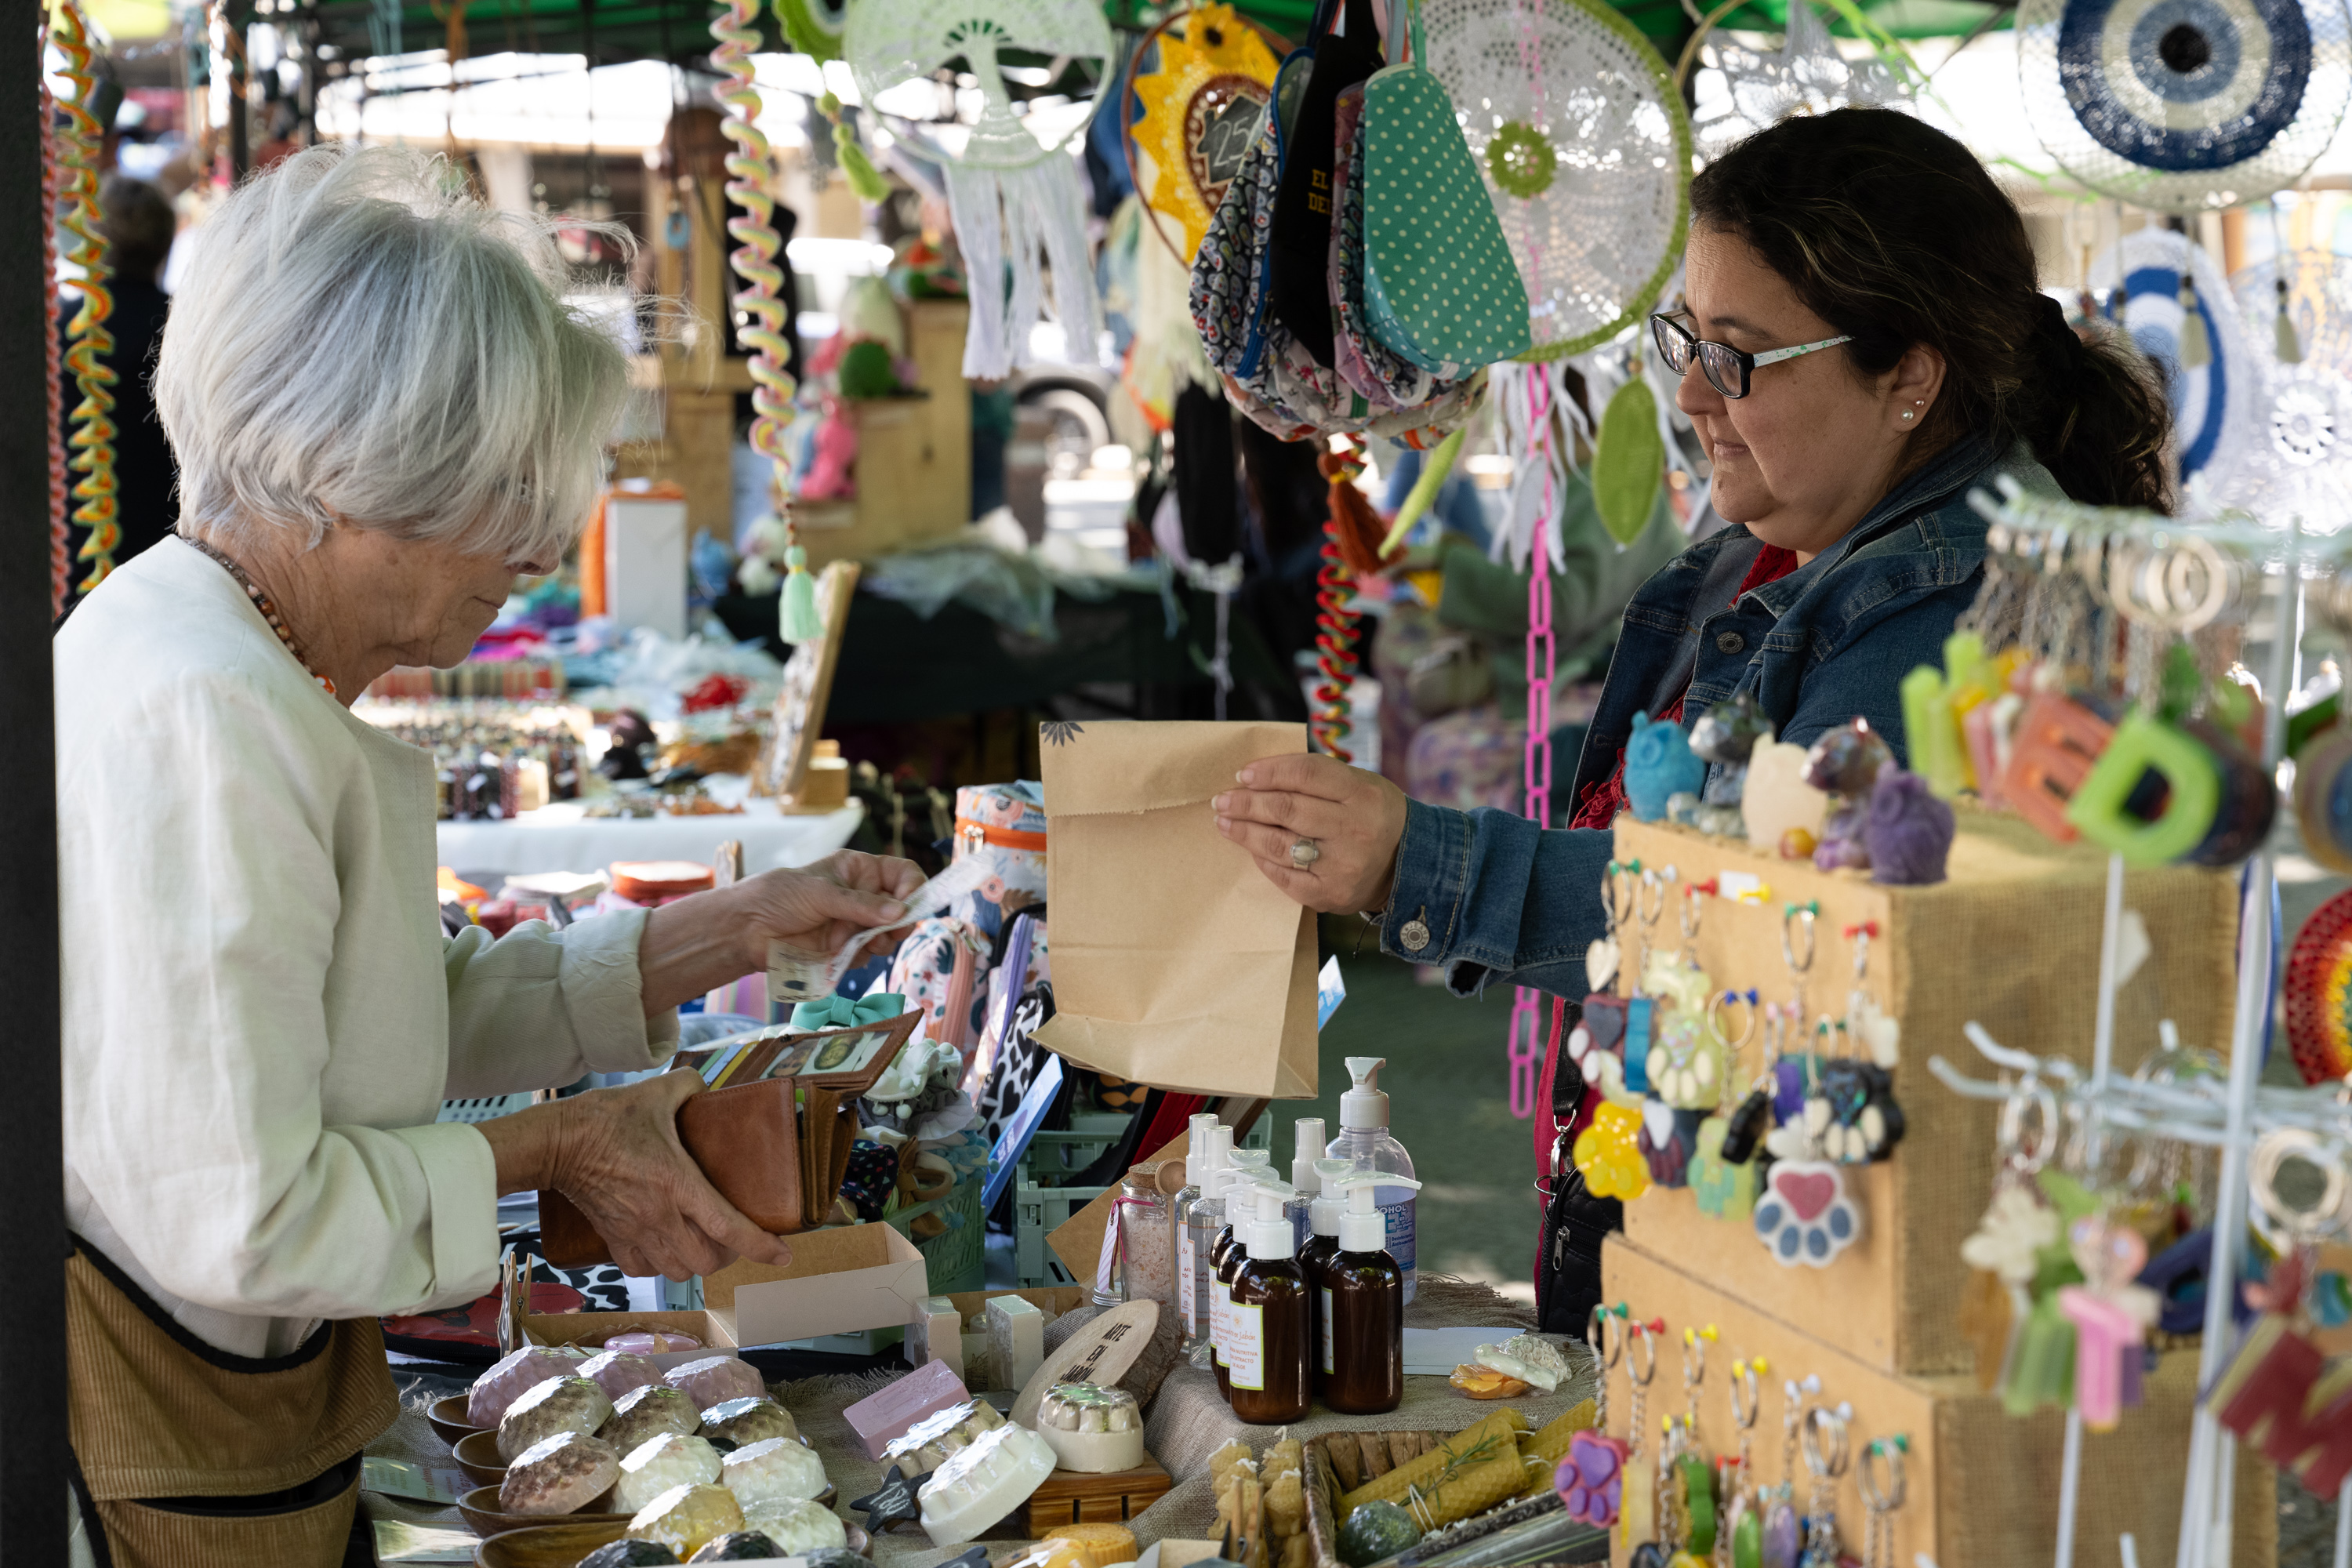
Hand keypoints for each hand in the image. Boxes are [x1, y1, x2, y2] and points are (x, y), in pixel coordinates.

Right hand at [536, 1071, 793, 1280]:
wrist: (557, 1143)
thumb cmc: (606, 1118)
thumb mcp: (656, 1093)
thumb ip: (688, 1086)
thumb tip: (705, 1086)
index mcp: (678, 1183)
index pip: (729, 1227)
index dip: (761, 1245)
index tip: (783, 1255)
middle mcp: (660, 1216)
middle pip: (706, 1261)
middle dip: (728, 1256)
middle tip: (734, 1236)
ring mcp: (635, 1232)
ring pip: (677, 1272)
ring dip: (695, 1264)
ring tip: (703, 1244)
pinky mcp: (612, 1238)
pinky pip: (642, 1270)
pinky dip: (659, 1266)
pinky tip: (664, 1248)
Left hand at [733, 849, 928, 970]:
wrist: (748, 930)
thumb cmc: (779, 897)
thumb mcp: (822, 892)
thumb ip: (862, 904)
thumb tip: (900, 912)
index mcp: (858, 871)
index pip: (902, 874)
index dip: (913, 888)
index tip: (909, 907)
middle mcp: (862, 896)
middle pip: (902, 909)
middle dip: (897, 922)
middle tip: (889, 932)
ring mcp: (854, 924)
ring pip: (887, 936)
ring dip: (876, 942)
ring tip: (854, 942)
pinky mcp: (845, 949)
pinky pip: (867, 956)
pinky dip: (857, 956)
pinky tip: (838, 952)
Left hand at [1212, 753, 1408, 914]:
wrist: (1406, 867)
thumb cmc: (1371, 816)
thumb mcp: (1359, 785)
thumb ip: (1315, 778)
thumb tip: (1255, 776)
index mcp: (1362, 793)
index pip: (1306, 774)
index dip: (1269, 771)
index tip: (1243, 774)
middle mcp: (1354, 829)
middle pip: (1286, 809)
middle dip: (1246, 803)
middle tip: (1222, 800)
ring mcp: (1342, 865)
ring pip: (1278, 844)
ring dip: (1243, 831)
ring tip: (1224, 821)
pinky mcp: (1330, 894)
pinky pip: (1284, 876)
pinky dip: (1262, 860)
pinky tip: (1251, 848)